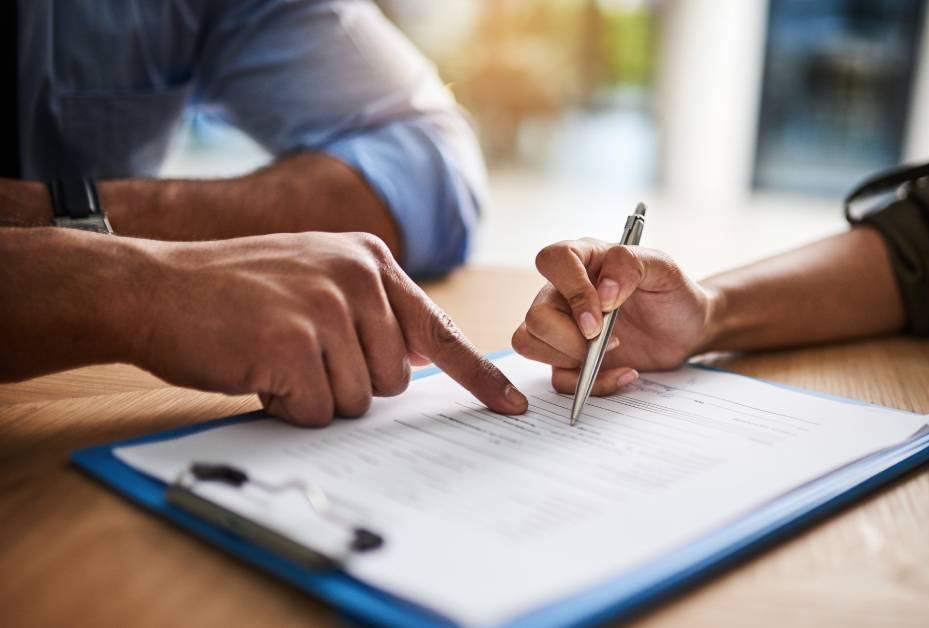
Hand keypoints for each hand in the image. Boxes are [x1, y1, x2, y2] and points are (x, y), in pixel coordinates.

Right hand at [130, 232, 526, 425]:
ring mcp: (326, 308)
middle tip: (298, 355)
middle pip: (395, 379)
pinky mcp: (293, 343)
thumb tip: (417, 357)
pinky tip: (257, 370)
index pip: (439, 328)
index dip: (476, 376)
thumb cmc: (232, 292)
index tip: (510, 408)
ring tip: (273, 357)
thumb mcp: (313, 276)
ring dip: (316, 396)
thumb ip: (369, 308)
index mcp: (369, 259)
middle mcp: (356, 277)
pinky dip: (288, 407)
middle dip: (349, 384)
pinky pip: (318, 412)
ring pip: (359, 400)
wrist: (152, 287)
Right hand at [512, 239, 716, 394]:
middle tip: (611, 340)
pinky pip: (558, 378)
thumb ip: (630, 265)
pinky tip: (623, 373)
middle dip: (570, 338)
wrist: (687, 330)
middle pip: (536, 316)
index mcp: (584, 260)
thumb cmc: (672, 293)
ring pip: (530, 343)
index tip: (601, 315)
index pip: (552, 260)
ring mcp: (563, 326)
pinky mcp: (570, 358)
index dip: (572, 290)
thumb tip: (604, 292)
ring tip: (613, 351)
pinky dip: (591, 384)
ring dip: (571, 359)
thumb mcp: (662, 268)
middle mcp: (564, 292)